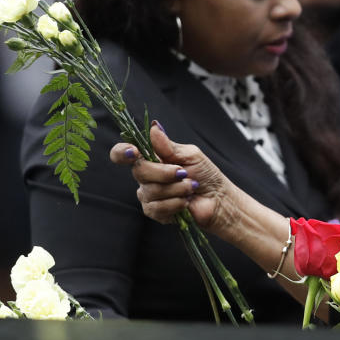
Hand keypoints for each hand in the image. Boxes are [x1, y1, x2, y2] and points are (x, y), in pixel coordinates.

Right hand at [109, 124, 240, 234]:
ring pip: (150, 191)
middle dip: (165, 173)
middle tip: (184, 173)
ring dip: (176, 189)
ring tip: (190, 188)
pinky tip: (185, 202)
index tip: (134, 153)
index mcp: (151, 158)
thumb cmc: (205, 174)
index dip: (123, 152)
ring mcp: (148, 194)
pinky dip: (175, 203)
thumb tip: (154, 127)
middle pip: (139, 172)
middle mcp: (146, 176)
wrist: (217, 199)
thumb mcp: (189, 155)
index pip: (123, 153)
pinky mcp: (154, 212)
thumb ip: (168, 146)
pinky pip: (156, 208)